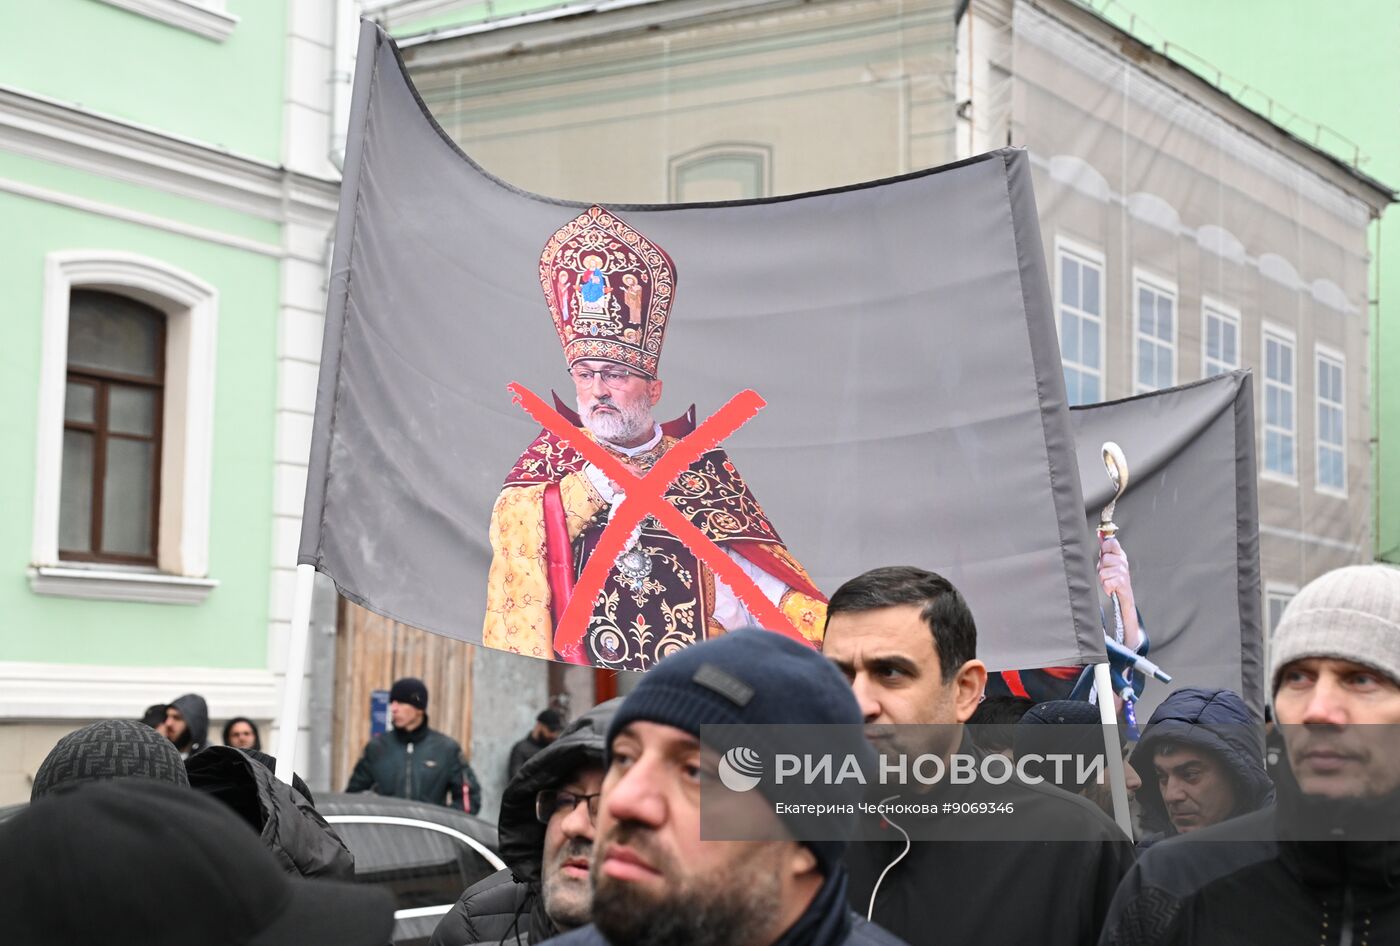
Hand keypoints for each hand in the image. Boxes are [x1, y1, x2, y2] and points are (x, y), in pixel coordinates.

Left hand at [1099, 535, 1140, 650]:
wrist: (1123, 600)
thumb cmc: (1113, 581)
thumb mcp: (1107, 565)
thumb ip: (1105, 551)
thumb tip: (1100, 534)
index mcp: (1119, 555)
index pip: (1111, 542)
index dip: (1105, 546)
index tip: (1104, 551)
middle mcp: (1123, 562)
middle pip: (1105, 559)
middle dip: (1101, 568)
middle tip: (1105, 574)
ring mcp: (1124, 573)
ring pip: (1104, 571)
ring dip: (1103, 579)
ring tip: (1108, 582)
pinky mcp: (1124, 584)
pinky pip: (1108, 582)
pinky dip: (1107, 587)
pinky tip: (1111, 589)